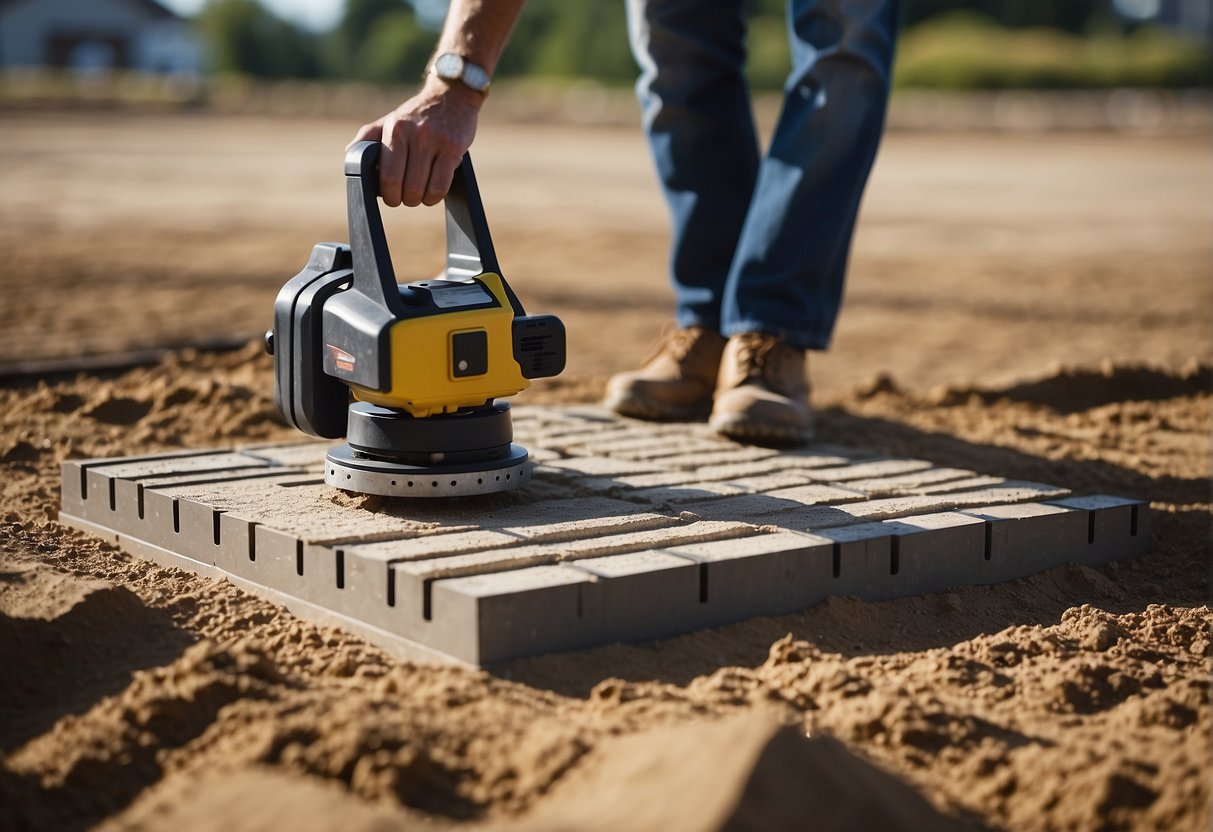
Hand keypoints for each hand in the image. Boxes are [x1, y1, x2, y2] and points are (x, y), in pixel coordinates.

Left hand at [348, 78, 482, 207]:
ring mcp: (436, 141)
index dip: (388, 194)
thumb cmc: (416, 115)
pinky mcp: (454, 148)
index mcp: (394, 129)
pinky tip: (433, 193)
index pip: (387, 176)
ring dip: (420, 200)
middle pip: (405, 186)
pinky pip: (442, 186)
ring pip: (423, 189)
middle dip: (404, 199)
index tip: (391, 196)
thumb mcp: (389, 120)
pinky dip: (434, 197)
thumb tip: (350, 153)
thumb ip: (368, 137)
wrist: (451, 97)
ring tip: (420, 195)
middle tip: (405, 197)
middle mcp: (414, 134)